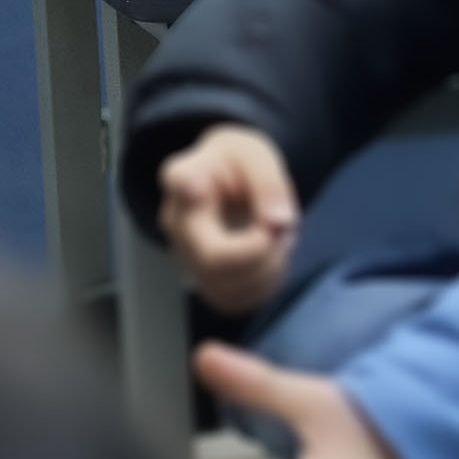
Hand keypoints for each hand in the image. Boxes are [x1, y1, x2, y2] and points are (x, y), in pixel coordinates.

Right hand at [158, 125, 301, 314]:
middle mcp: (175, 222)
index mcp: (185, 176)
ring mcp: (185, 258)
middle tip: (283, 232)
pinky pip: (235, 301)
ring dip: (268, 269)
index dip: (187, 187)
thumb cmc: (239, 167)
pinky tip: (267, 259)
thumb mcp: (257, 157)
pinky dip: (263, 286)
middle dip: (262, 253)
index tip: (195, 185)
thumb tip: (278, 223)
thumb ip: (268, 183)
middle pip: (212, 258)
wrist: (232, 187)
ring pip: (226, 288)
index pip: (178, 180)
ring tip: (276, 239)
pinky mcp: (203, 283)